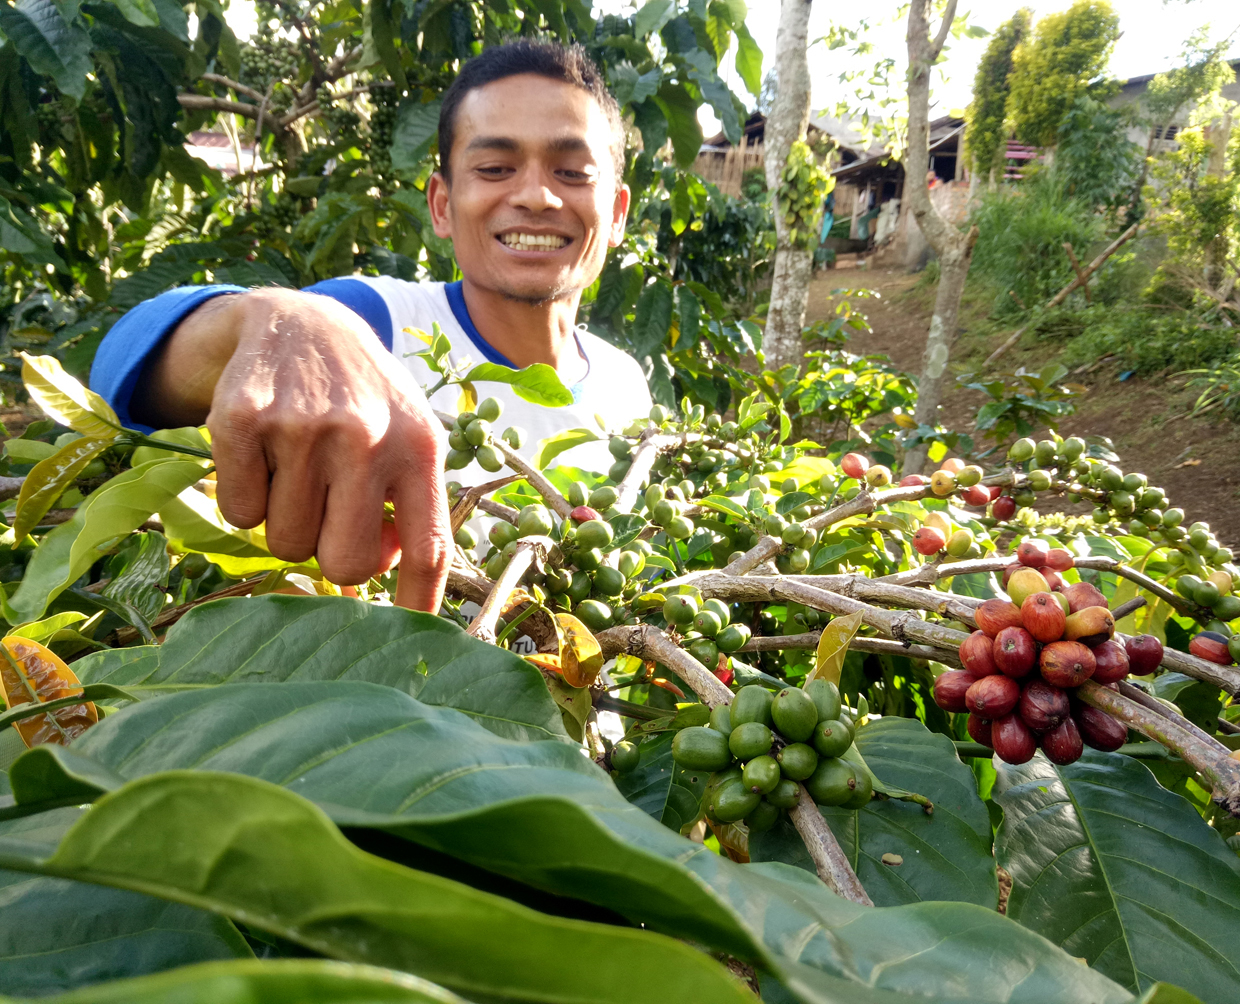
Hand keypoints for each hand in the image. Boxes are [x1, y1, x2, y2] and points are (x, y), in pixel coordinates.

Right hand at [140, 288, 450, 610]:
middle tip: (329, 514)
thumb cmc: (365, 399)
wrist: (301, 322)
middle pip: (344, 564)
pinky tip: (265, 455)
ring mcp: (302, 426)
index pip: (427, 548)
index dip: (418, 604)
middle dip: (332, 554)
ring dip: (287, 521)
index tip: (411, 637)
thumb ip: (412, 505)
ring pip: (285, 543)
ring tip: (299, 470)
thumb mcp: (410, 436)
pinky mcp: (241, 419)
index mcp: (420, 448)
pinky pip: (239, 514)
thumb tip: (395, 585)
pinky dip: (246, 497)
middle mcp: (366, 436)